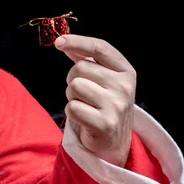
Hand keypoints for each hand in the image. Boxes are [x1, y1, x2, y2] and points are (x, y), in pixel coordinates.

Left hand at [55, 34, 135, 166]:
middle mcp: (125, 86)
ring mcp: (117, 105)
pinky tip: (83, 118)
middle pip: (80, 68)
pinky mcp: (105, 124)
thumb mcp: (103, 79)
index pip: (99, 47)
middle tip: (83, 93)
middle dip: (73, 79)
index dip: (77, 41)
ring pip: (74, 87)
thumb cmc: (104, 104)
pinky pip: (72, 107)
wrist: (114, 141)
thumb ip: (86, 60)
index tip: (58, 42)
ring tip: (85, 105)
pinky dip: (71, 112)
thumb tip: (64, 42)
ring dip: (72, 96)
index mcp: (126, 71)